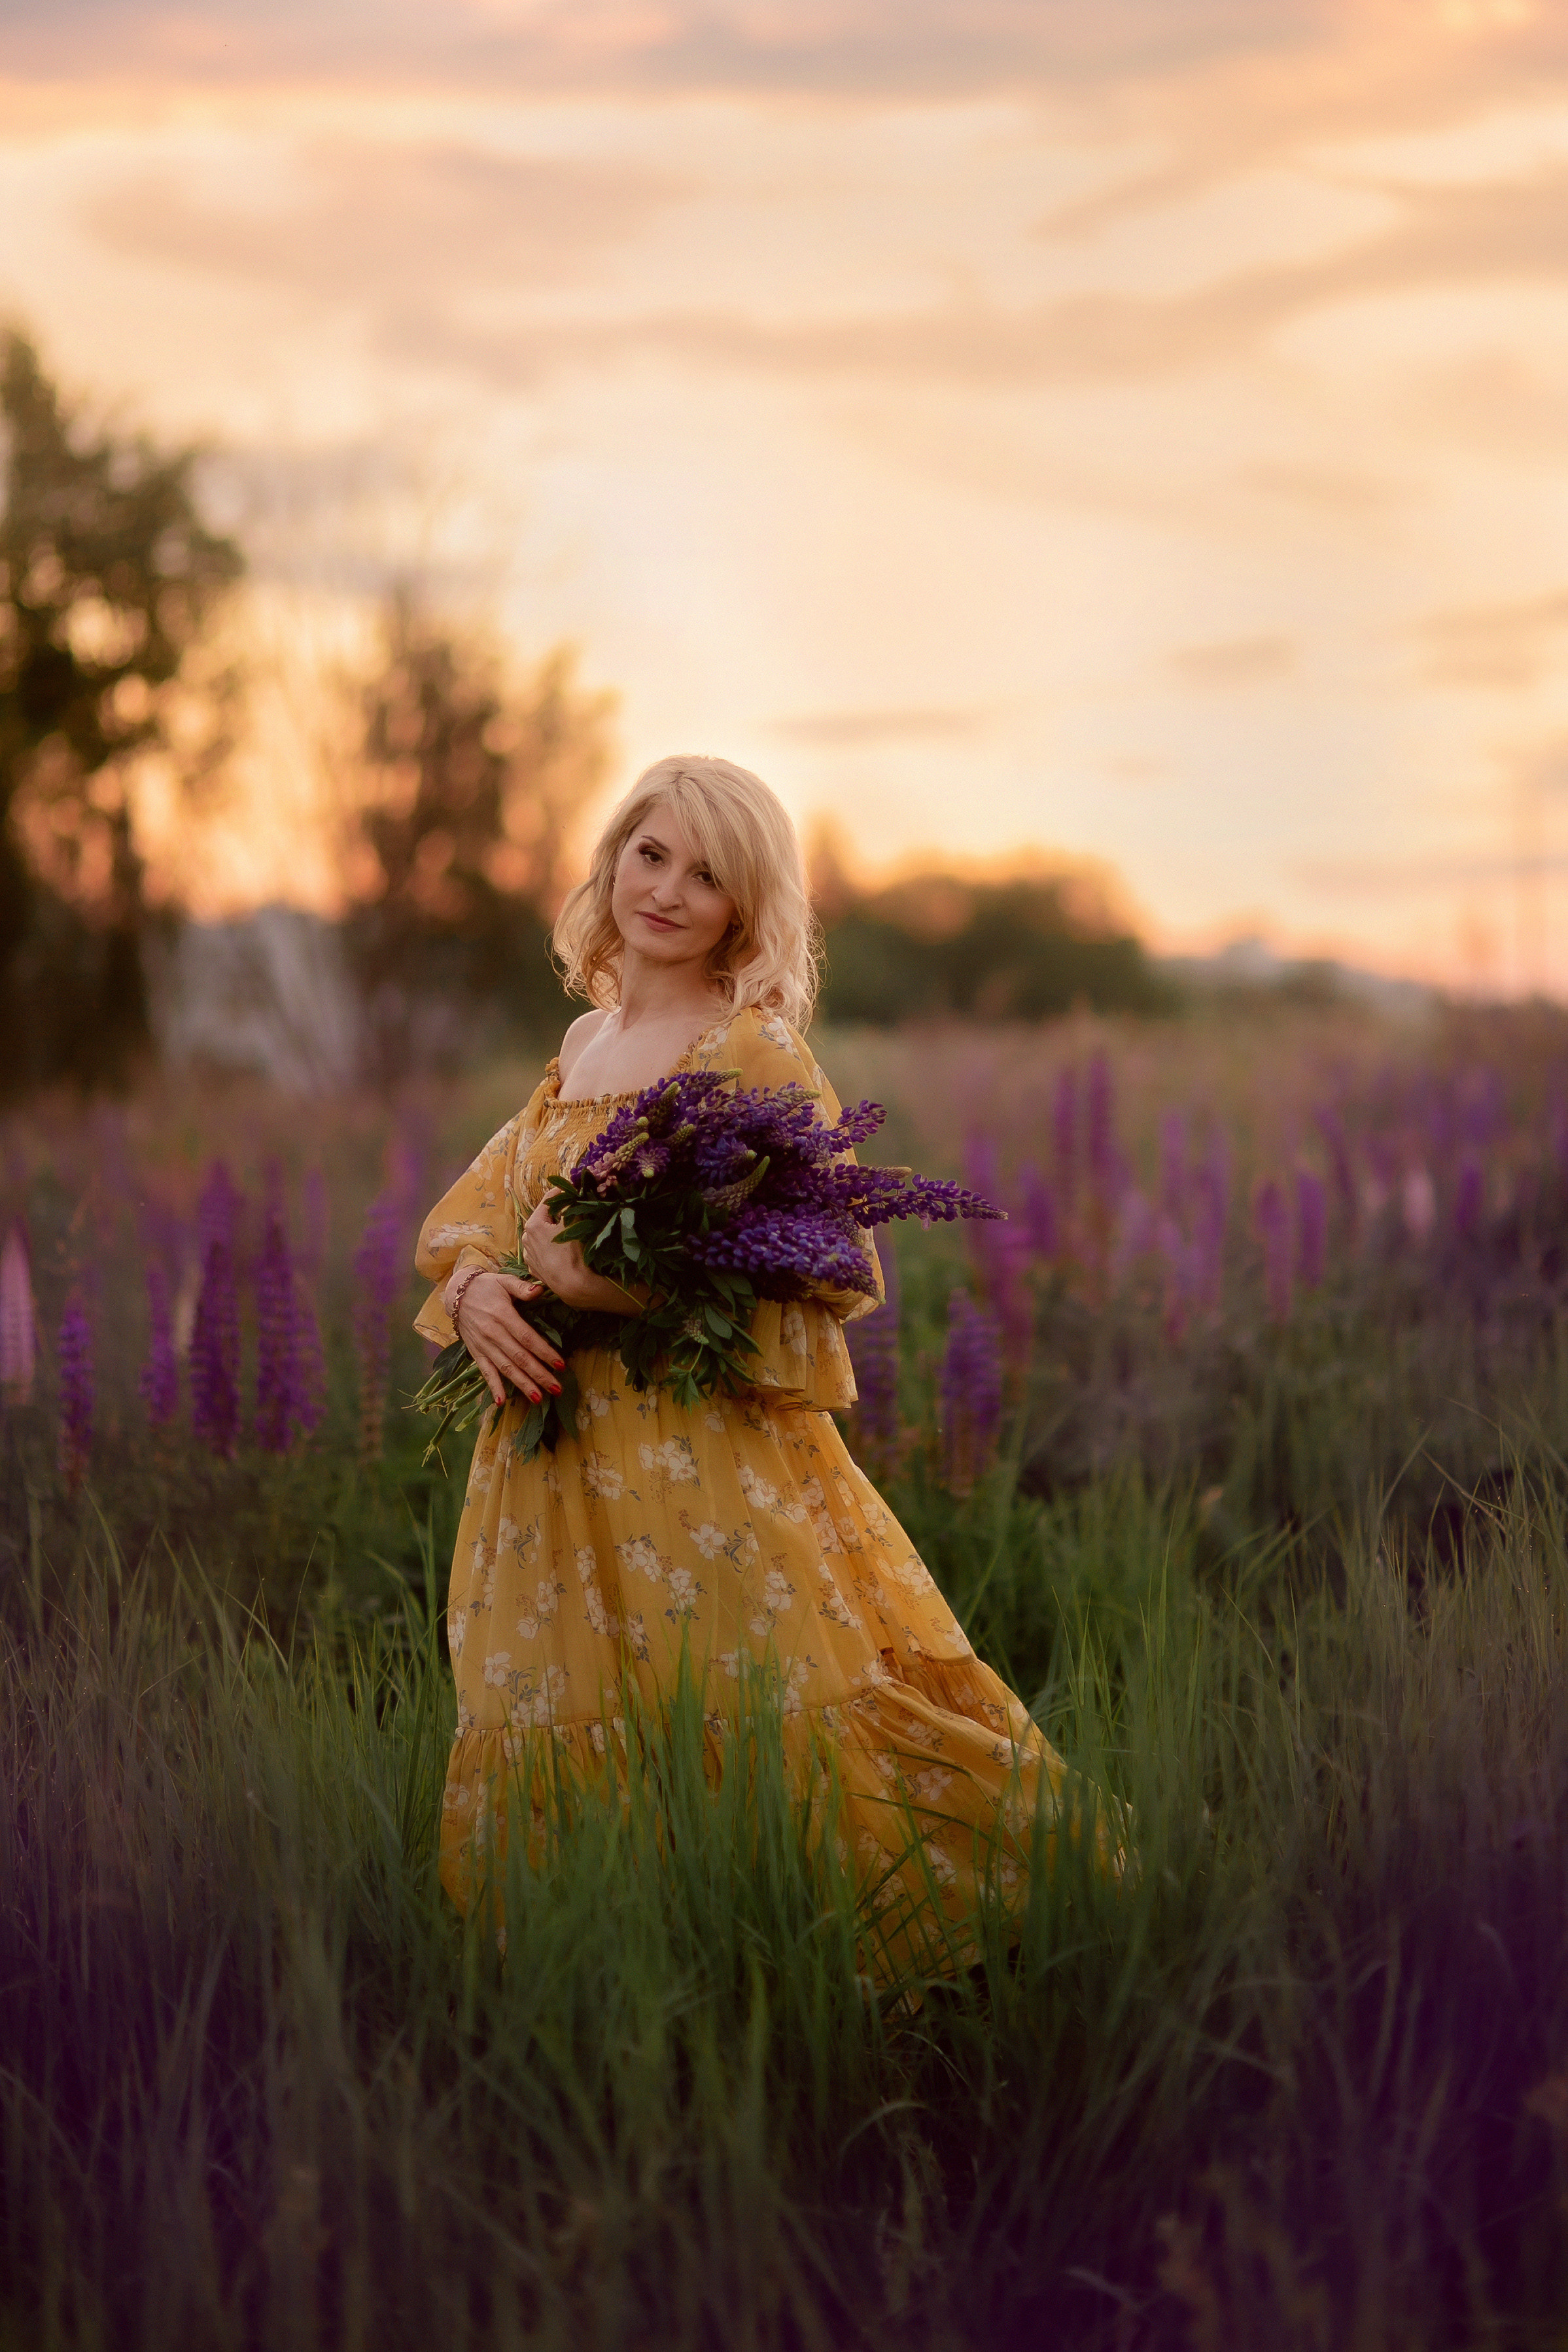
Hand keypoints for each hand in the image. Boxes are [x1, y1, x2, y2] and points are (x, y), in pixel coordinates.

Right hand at [451, 1270, 563, 1407]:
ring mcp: (484, 1345)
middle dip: (539, 1375)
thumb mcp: (504, 1280)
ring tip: (538, 1399)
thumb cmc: (486, 1287)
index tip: (560, 1365)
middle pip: (520, 1358)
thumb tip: (540, 1290)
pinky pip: (485, 1372)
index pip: (527, 1338)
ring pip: (506, 1368)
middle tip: (557, 1389)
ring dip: (522, 1385)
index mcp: (503, 1315)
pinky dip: (493, 1387)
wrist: (457, 1294)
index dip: (544, 1352)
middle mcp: (493, 1333)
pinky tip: (501, 1402)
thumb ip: (522, 1287)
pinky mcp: (476, 1353)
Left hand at [521, 1198, 589, 1303]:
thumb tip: (575, 1193)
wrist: (573, 1284)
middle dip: (556, 1214)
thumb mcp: (575, 1222)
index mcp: (533, 1224)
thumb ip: (573, 1205)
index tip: (570, 1187)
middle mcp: (526, 1239)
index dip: (561, 1192)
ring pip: (542, 1236)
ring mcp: (529, 1255)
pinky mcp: (534, 1269)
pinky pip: (543, 1252)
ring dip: (552, 1232)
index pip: (548, 1201)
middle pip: (543, 1219)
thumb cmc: (573, 1252)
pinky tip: (562, 1250)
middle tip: (571, 1210)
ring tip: (568, 1232)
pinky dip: (551, 1248)